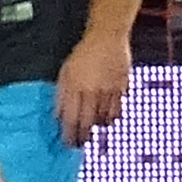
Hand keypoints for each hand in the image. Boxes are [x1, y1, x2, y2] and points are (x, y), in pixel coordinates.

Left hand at [50, 20, 134, 143]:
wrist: (108, 37)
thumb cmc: (83, 54)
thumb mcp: (65, 73)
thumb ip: (62, 96)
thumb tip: (58, 117)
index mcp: (75, 87)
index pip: (71, 119)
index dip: (69, 134)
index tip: (68, 144)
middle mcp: (93, 92)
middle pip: (88, 122)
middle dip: (84, 136)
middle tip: (81, 143)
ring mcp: (110, 91)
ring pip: (105, 118)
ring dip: (99, 126)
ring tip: (95, 128)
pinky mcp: (123, 88)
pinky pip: (119, 108)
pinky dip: (113, 116)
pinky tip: (108, 116)